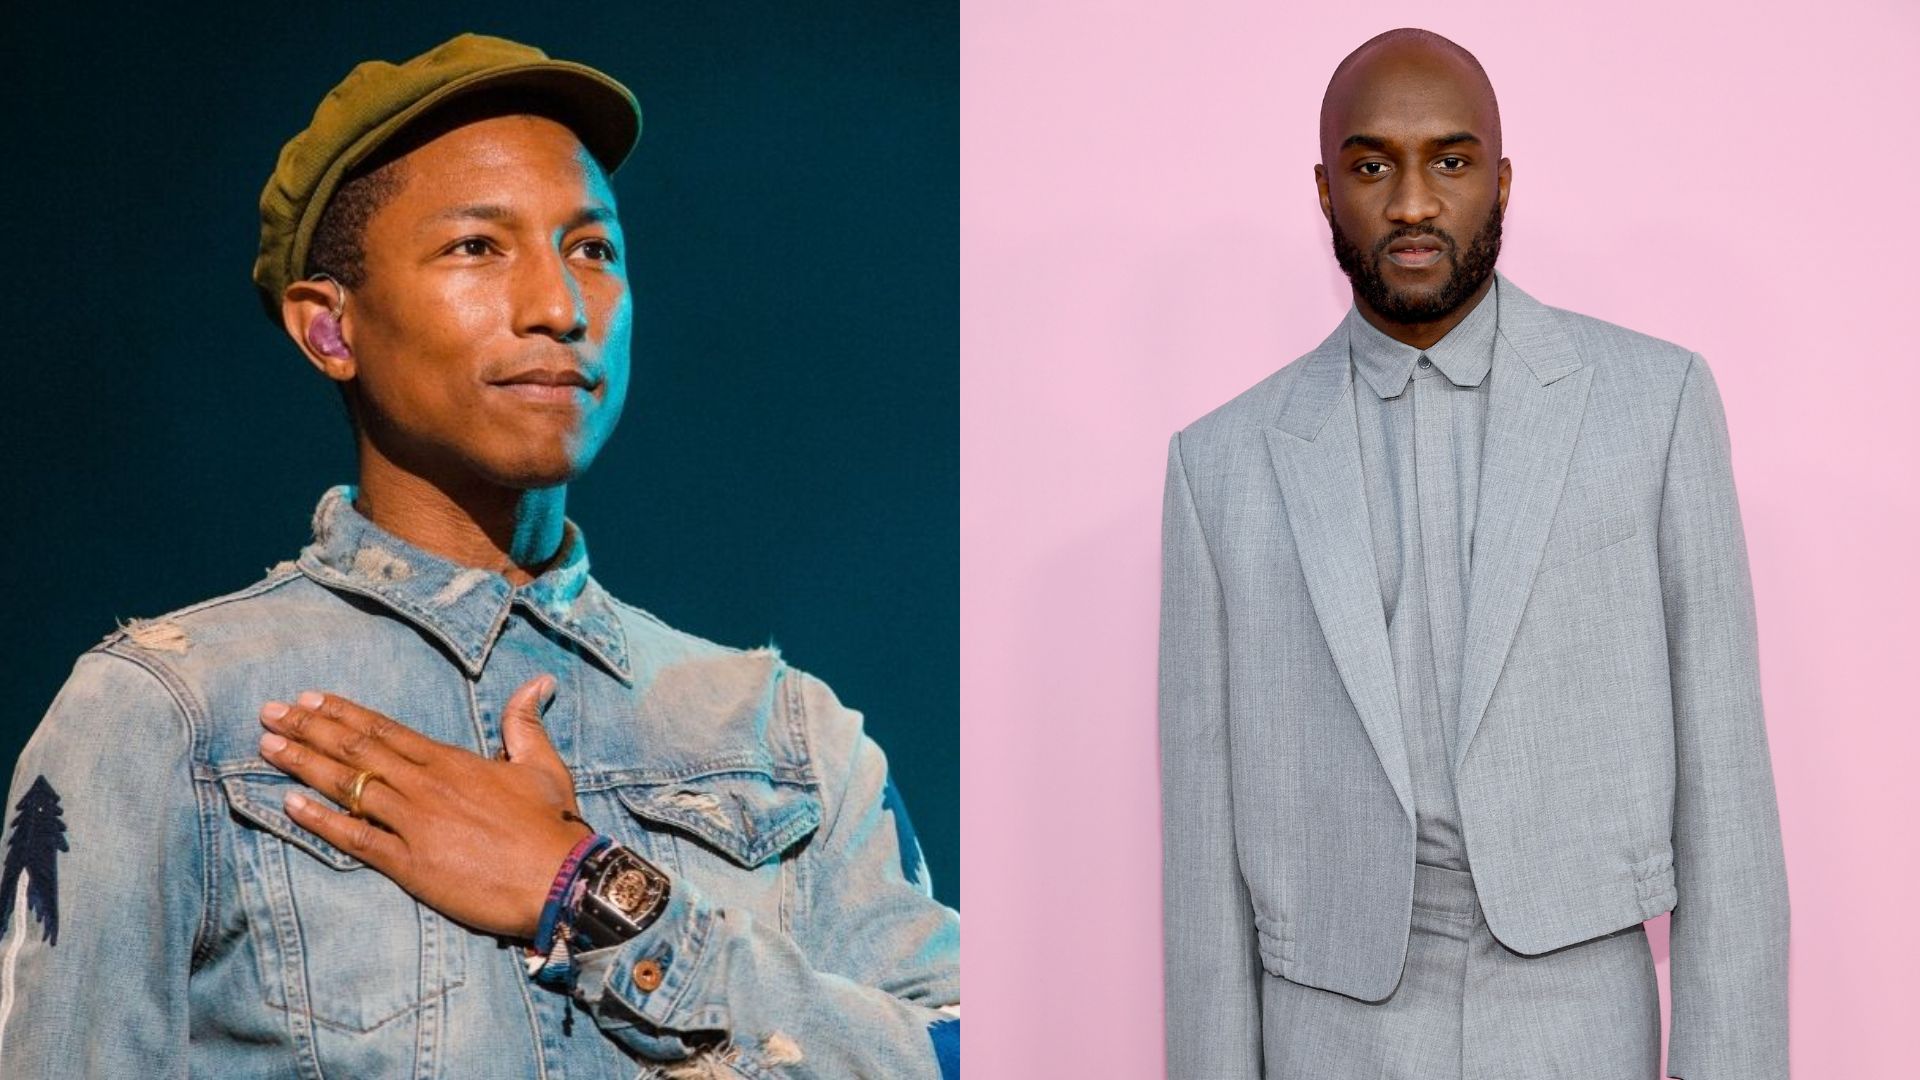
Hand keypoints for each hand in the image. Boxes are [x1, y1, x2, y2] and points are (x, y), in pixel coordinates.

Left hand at [255, 675, 592, 938]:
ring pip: (349, 786)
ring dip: (303, 764)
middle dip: (309, 729)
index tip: (309, 699)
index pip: (385, 728)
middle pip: (357, 750)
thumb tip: (537, 682)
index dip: (343, 712)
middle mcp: (425, 785)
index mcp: (452, 761)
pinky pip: (355, 838)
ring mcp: (414, 824)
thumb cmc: (552, 824)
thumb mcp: (542, 765)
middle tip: (269, 712)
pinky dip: (320, 820)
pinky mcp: (410, 864)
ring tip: (267, 746)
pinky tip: (289, 804)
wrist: (559, 879)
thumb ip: (524, 722)